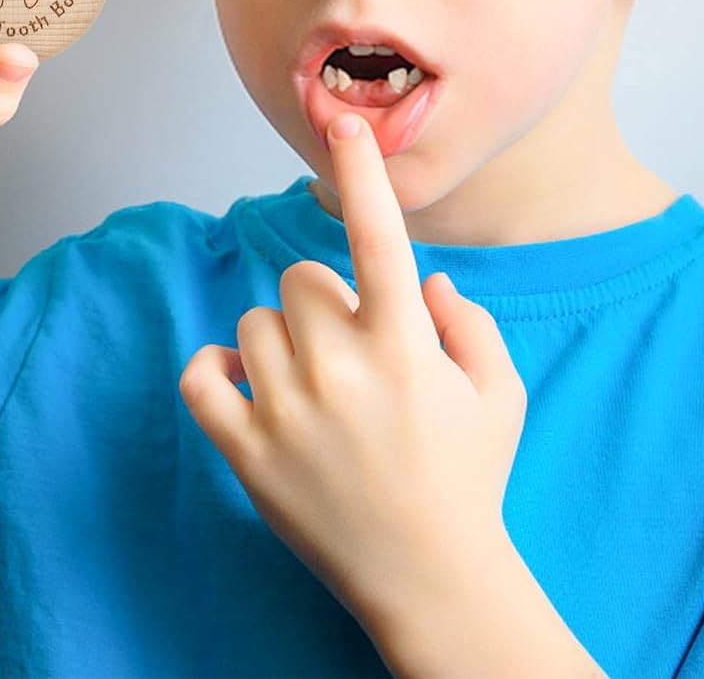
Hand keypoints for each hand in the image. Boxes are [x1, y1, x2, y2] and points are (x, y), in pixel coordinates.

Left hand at [178, 110, 528, 635]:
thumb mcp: (501, 394)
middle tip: (352, 352)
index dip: (360, 172)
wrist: (432, 582)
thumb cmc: (470, 481)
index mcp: (406, 345)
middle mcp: (343, 369)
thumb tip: (428, 283)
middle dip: (325, 304)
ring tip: (314, 389)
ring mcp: (288, 411)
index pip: (377, 236)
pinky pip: (202, 378)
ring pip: (255, 323)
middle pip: (302, 281)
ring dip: (280, 342)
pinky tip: (247, 386)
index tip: (342, 121)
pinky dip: (217, 372)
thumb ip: (471, 323)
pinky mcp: (248, 453)